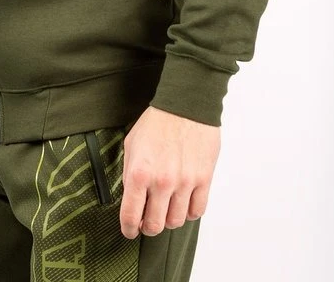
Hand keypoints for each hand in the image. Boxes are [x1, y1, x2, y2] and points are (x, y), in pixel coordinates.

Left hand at [119, 105, 220, 238]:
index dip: (129, 228)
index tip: (130, 230)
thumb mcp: (131, 145)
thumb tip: (132, 198)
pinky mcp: (204, 179)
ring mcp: (185, 182)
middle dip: (148, 227)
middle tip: (148, 221)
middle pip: (155, 225)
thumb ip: (129, 174)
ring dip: (169, 219)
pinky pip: (198, 211)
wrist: (185, 104)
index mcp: (139, 173)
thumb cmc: (157, 122)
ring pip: (176, 221)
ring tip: (166, 208)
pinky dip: (190, 212)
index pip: (131, 216)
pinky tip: (184, 202)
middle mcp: (162, 182)